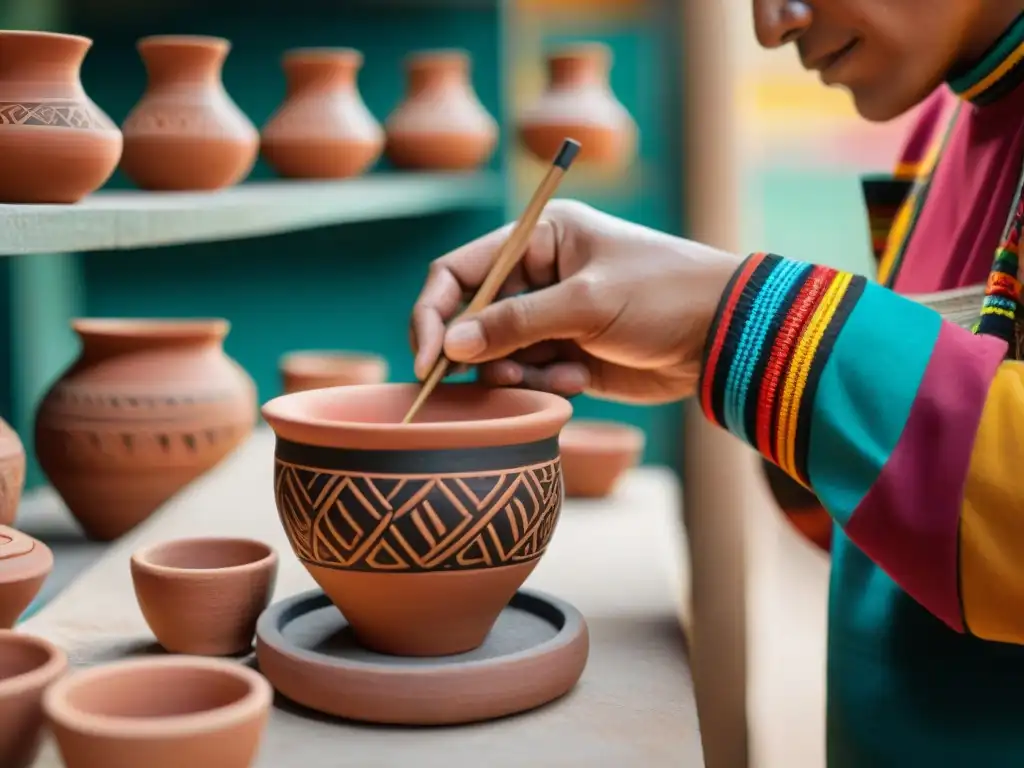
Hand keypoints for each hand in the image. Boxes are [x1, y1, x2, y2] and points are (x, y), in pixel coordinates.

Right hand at [410, 200, 742, 403]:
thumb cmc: (661, 295)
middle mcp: (536, 275)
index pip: (459, 271)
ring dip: (516, 372)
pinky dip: (543, 384)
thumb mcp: (587, 303)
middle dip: (478, 352)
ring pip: (496, 355)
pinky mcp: (566, 355)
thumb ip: (516, 324)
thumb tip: (451, 346)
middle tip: (497, 377)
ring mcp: (550, 318)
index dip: (435, 313)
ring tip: (560, 374)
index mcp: (538, 239)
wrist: (724, 334)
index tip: (429, 358)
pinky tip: (579, 379)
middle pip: (472, 317)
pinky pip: (528, 376)